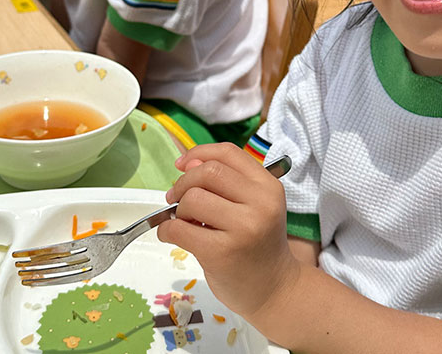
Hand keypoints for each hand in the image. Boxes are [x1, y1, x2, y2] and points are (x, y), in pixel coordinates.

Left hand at [156, 143, 300, 318]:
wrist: (274, 289)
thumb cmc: (258, 245)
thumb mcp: (254, 206)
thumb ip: (226, 181)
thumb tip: (188, 161)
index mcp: (268, 186)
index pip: (228, 152)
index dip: (199, 152)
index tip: (183, 164)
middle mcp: (260, 203)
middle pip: (208, 172)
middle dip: (184, 182)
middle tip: (177, 198)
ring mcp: (243, 228)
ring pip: (193, 199)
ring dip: (178, 209)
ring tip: (183, 221)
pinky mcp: (222, 253)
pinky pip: (180, 230)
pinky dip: (167, 230)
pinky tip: (172, 235)